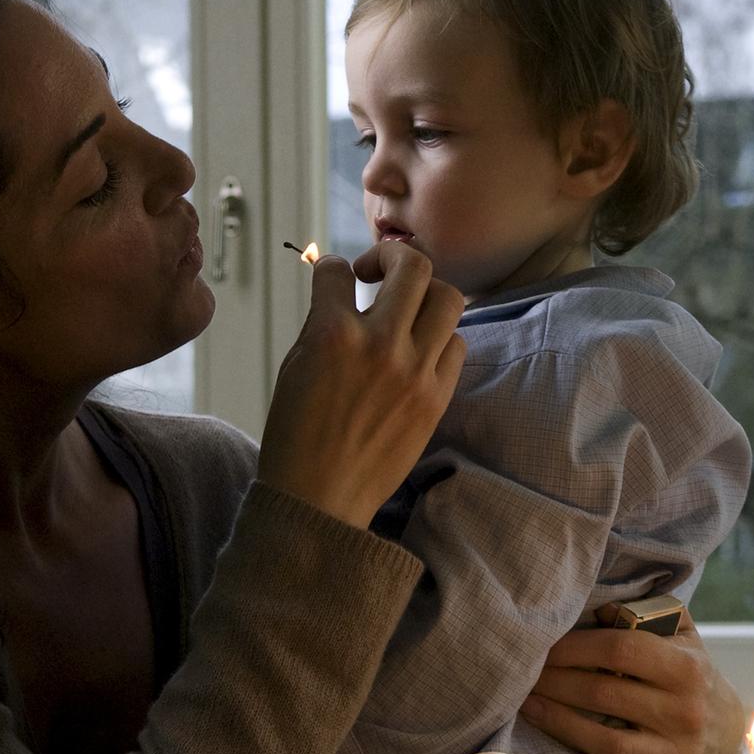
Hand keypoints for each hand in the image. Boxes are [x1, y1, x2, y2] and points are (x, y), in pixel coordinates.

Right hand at [257, 242, 465, 527]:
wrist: (320, 497)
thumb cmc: (297, 434)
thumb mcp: (296, 367)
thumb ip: (323, 322)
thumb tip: (343, 288)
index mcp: (332, 334)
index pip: (338, 270)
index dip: (332, 268)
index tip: (336, 277)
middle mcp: (380, 344)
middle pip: (413, 265)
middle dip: (392, 256)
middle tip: (377, 273)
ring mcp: (415, 371)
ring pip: (448, 297)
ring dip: (425, 293)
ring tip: (407, 308)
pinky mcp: (437, 397)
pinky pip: (457, 344)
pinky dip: (440, 338)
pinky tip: (419, 348)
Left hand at [521, 609, 743, 753]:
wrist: (730, 728)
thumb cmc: (691, 673)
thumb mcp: (683, 635)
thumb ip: (648, 614)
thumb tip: (600, 609)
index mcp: (687, 669)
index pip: (620, 650)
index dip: (575, 647)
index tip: (544, 647)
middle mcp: (685, 713)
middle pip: (605, 696)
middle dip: (556, 684)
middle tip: (525, 677)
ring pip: (607, 745)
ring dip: (560, 727)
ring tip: (528, 709)